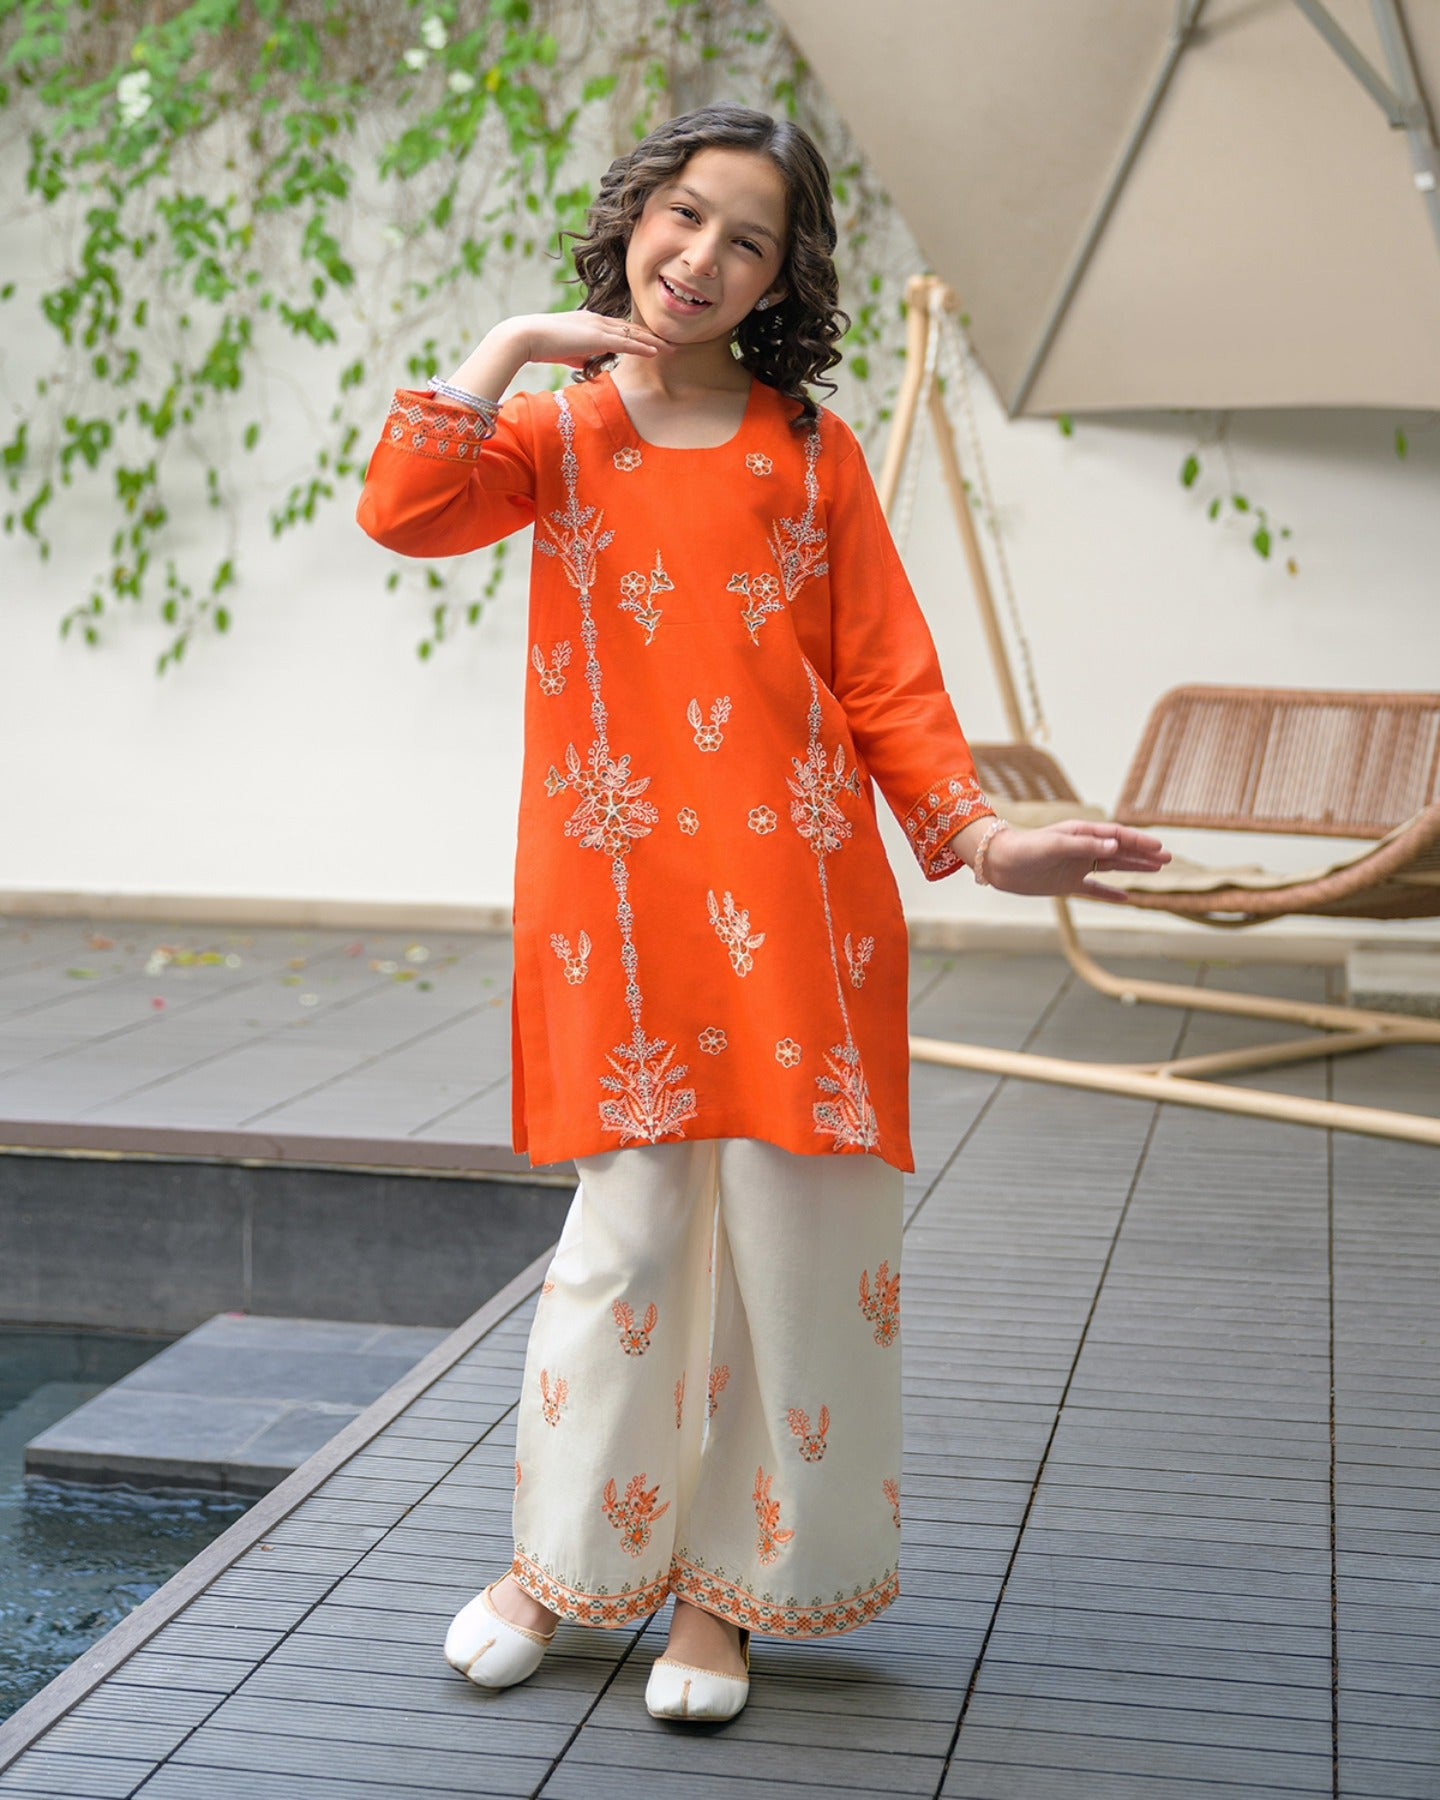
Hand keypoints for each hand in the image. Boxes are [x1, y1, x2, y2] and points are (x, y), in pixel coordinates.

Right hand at [445, 312, 665, 404]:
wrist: (525, 336)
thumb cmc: (539, 345)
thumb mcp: (565, 351)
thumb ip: (580, 355)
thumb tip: (587, 362)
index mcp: (588, 321)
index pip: (618, 328)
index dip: (635, 335)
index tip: (650, 341)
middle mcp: (596, 320)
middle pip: (630, 328)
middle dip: (650, 336)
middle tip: (669, 342)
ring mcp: (597, 327)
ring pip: (632, 334)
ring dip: (653, 342)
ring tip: (670, 348)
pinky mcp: (597, 337)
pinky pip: (626, 343)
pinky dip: (642, 347)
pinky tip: (656, 352)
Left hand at [983, 819, 1169, 905]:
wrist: (999, 863)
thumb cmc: (1026, 848)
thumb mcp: (1056, 844)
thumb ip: (1086, 845)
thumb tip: (1116, 845)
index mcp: (1082, 834)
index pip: (1117, 837)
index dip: (1139, 842)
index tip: (1159, 848)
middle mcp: (1083, 849)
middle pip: (1120, 851)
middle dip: (1144, 854)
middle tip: (1168, 858)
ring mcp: (1076, 867)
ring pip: (1112, 867)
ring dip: (1134, 868)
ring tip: (1157, 869)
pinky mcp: (1067, 884)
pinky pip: (1094, 889)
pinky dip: (1110, 894)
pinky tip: (1127, 898)